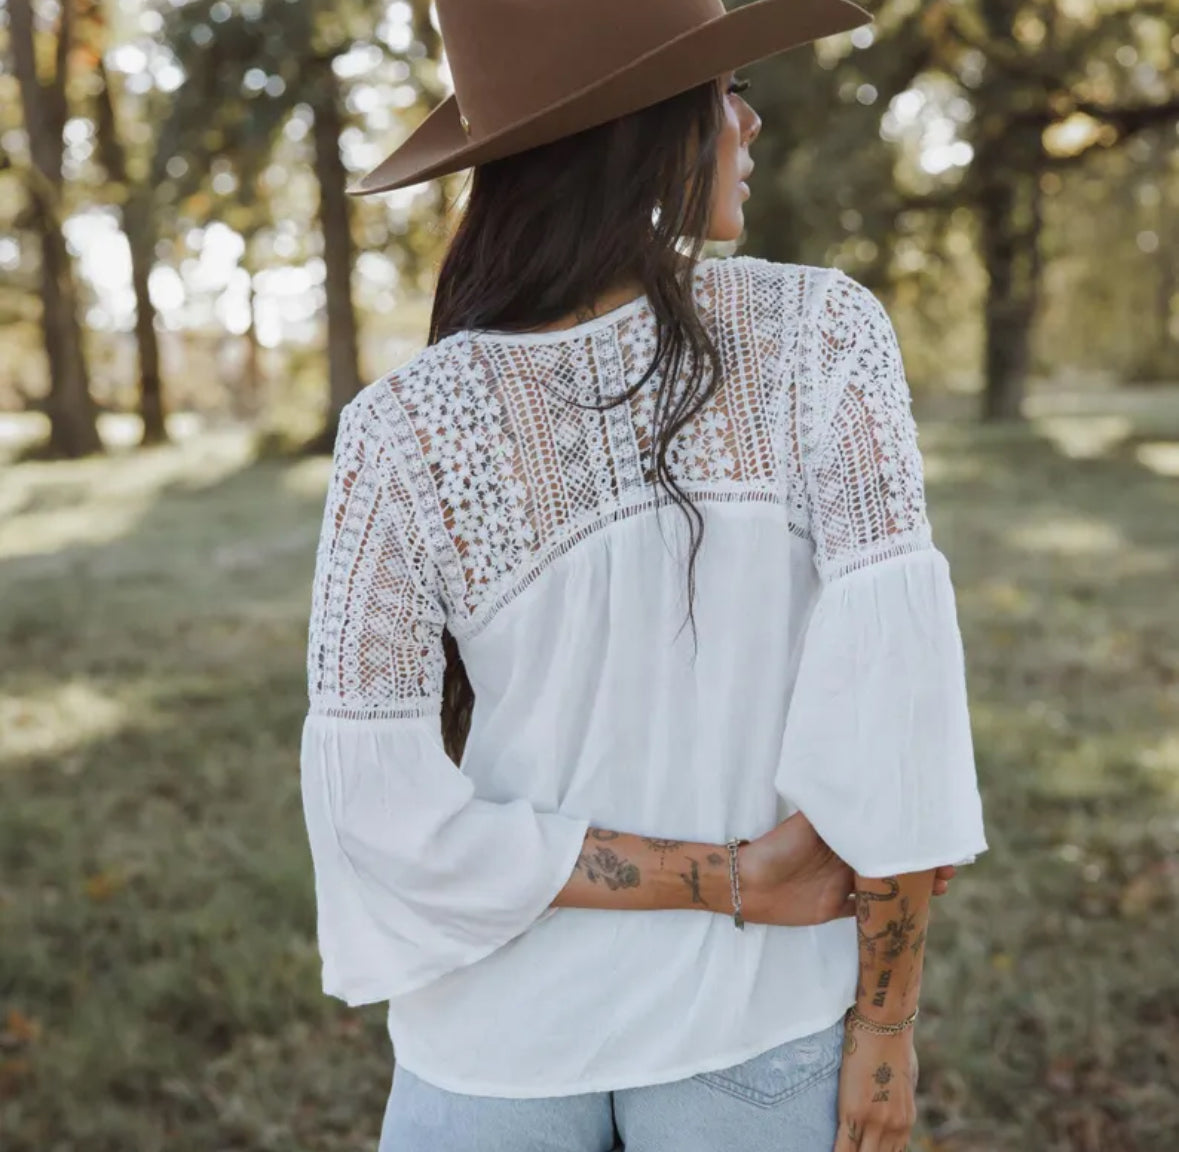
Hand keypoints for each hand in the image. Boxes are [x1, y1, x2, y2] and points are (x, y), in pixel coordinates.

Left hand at [738, 812, 957, 926]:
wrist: (748, 883)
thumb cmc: (778, 847)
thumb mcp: (810, 822)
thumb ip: (837, 807)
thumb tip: (866, 781)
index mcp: (842, 834)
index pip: (885, 835)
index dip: (911, 839)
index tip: (939, 841)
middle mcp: (846, 857)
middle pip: (892, 860)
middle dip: (921, 864)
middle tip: (948, 870)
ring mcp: (843, 884)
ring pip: (887, 885)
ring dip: (913, 888)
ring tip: (939, 889)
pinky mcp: (835, 908)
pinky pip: (868, 913)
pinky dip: (889, 911)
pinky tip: (913, 911)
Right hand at [835, 1025, 917, 1151]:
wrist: (885, 1024)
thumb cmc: (894, 1042)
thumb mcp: (905, 1079)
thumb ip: (898, 1100)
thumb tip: (891, 1102)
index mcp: (905, 1120)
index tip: (867, 1149)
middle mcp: (893, 1127)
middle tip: (855, 1150)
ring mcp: (874, 1122)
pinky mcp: (854, 1113)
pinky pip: (843, 1149)